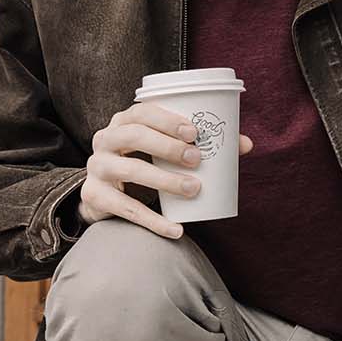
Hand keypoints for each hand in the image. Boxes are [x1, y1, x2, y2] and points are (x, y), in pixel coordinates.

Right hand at [79, 102, 252, 238]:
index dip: (167, 119)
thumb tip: (246, 145)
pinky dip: (154, 221)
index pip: (141, 111)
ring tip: (194, 189)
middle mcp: (105, 140)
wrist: (104, 196)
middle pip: (133, 136)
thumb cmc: (143, 162)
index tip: (194, 132)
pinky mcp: (95, 197)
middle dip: (167, 146)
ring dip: (165, 180)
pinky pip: (126, 209)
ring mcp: (97, 168)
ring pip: (131, 170)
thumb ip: (200, 145)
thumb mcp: (162, 150)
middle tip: (197, 159)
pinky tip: (176, 228)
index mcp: (122, 122)